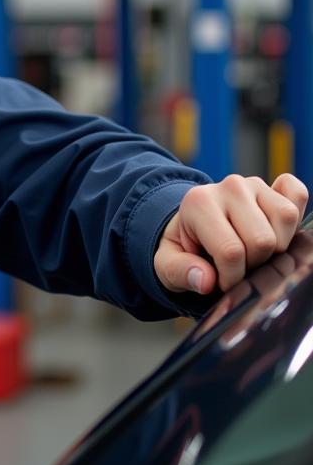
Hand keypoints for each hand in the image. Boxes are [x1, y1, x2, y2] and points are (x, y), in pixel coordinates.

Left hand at [154, 174, 307, 294]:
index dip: (232, 277)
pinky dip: (293, 217)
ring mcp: (253, 184)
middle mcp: (228, 187)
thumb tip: (206, 281)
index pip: (231, 251)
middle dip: (254, 264)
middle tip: (239, 265)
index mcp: (198, 203)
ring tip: (254, 252)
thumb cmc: (184, 248)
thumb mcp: (167, 264)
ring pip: (286, 219)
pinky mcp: (273, 187)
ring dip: (277, 247)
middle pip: (263, 240)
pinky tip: (276, 232)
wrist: (190, 226)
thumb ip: (181, 272)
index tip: (222, 281)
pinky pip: (297, 193)